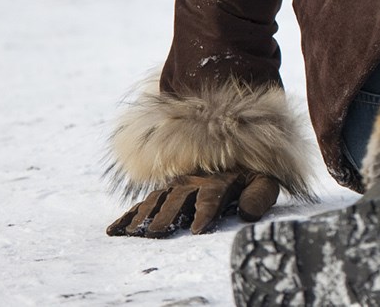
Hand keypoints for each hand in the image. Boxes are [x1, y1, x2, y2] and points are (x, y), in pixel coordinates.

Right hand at [106, 170, 280, 236]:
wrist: (239, 145)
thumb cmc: (254, 173)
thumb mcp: (264, 181)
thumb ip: (259, 196)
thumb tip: (248, 214)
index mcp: (218, 182)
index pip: (210, 199)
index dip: (205, 213)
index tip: (197, 230)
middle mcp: (194, 182)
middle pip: (178, 200)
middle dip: (167, 216)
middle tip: (153, 233)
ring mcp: (177, 185)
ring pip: (157, 201)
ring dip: (143, 216)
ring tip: (132, 232)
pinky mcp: (166, 190)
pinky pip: (145, 202)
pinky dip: (128, 215)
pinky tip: (114, 229)